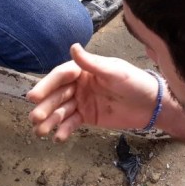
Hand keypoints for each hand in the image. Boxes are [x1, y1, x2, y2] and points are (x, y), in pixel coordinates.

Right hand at [27, 43, 160, 140]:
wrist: (151, 104)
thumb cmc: (134, 82)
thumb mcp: (114, 71)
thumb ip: (92, 63)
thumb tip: (73, 47)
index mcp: (82, 70)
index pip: (59, 77)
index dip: (46, 85)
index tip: (33, 97)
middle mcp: (78, 85)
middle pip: (57, 95)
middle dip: (45, 107)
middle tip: (34, 118)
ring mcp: (82, 101)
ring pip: (61, 111)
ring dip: (50, 121)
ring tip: (41, 132)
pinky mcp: (87, 116)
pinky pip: (72, 123)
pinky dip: (64, 130)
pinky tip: (58, 138)